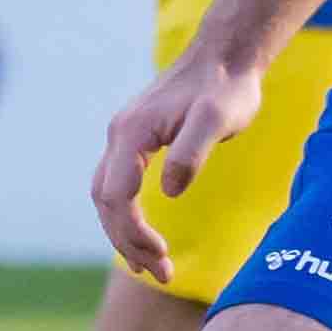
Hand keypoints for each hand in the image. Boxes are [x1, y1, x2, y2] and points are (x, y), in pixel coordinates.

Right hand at [91, 45, 264, 284]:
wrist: (225, 56)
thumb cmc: (226, 88)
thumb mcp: (216, 119)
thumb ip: (192, 153)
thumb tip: (169, 191)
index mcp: (131, 133)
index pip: (116, 196)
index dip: (133, 232)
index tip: (163, 256)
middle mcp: (119, 136)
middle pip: (106, 202)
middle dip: (128, 242)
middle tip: (162, 274)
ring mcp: (125, 138)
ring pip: (108, 196)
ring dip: (125, 235)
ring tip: (153, 268)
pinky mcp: (137, 141)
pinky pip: (119, 186)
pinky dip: (127, 217)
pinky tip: (146, 238)